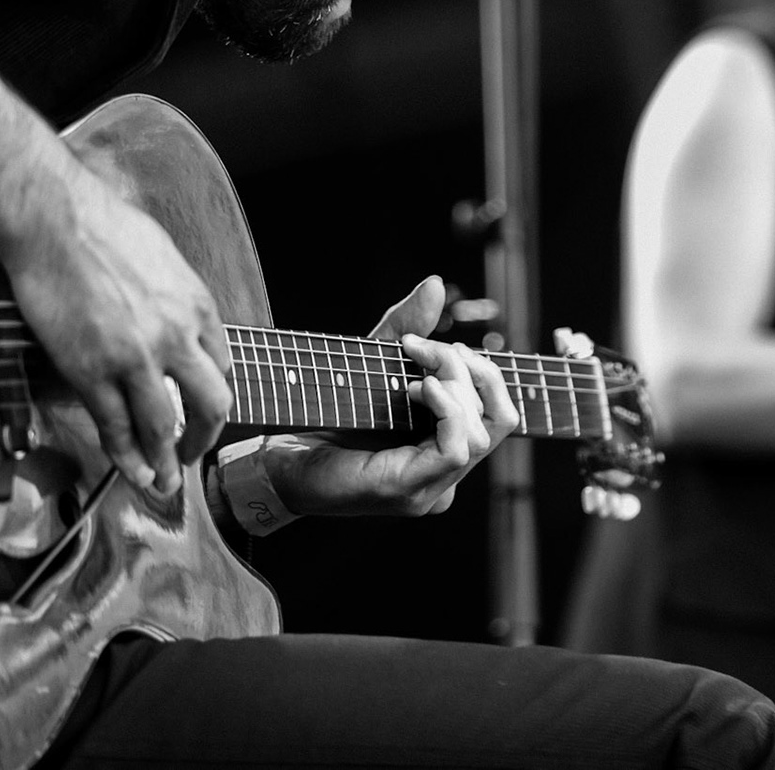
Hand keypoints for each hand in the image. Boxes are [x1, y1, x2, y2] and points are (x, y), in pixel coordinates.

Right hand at [3, 167, 230, 495]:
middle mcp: (177, 336)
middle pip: (212, 404)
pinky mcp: (92, 371)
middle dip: (206, 436)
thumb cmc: (100, 226)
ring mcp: (136, 358)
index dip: (214, 394)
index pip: (223, 365)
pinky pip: (116, 427)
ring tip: (165, 481)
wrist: (54, 219)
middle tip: (194, 452)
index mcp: (198, 306)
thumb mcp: (163, 257)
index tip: (204, 408)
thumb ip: (174, 295)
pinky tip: (133, 473)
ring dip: (167, 462)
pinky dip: (127, 457)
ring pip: (164, 427)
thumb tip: (172, 313)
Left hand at [266, 276, 522, 517]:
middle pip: (501, 419)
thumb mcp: (373, 364)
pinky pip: (456, 448)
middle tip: (424, 351)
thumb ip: (407, 327)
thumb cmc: (322, 416)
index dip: (484, 372)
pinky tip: (418, 389)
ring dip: (454, 386)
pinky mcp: (407, 490)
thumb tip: (435, 284)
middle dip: (470, 371)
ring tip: (414, 372)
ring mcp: (429, 490)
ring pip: (481, 433)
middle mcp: (445, 478)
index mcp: (443, 454)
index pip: (501, 414)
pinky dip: (446, 410)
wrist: (273, 458)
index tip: (439, 345)